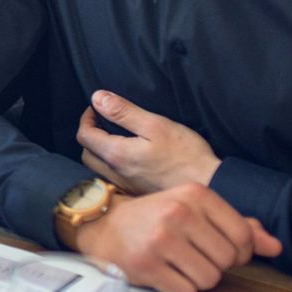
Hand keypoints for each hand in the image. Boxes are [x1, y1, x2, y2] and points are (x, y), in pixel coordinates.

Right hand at [69, 184, 283, 291]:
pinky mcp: (145, 265)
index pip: (243, 236)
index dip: (240, 253)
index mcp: (195, 195)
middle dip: (216, 266)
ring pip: (209, 279)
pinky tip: (165, 274)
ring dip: (198, 279)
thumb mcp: (195, 210)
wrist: (103, 224)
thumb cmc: (156, 218)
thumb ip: (237, 226)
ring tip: (179, 265)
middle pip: (227, 261)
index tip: (222, 251)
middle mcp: (178, 213)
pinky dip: (179, 289)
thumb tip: (275, 247)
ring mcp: (160, 240)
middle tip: (195, 258)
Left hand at [76, 90, 220, 195]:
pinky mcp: (135, 192)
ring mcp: (124, 186)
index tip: (97, 108)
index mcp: (116, 155)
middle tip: (104, 121)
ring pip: (97, 167)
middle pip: (86, 153)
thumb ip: (123, 112)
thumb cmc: (185, 154)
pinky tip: (128, 157)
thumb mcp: (155, 125)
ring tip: (116, 137)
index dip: (86, 118)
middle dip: (90, 134)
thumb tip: (97, 98)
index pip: (84, 135)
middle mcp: (115, 174)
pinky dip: (111, 164)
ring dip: (99, 150)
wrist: (208, 184)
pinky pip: (112, 177)